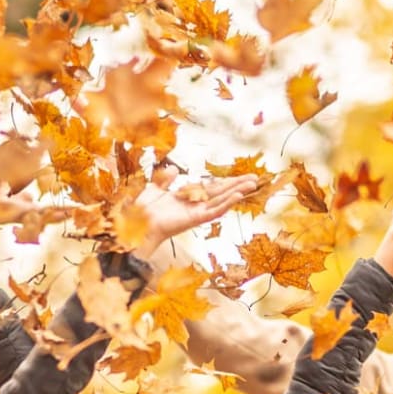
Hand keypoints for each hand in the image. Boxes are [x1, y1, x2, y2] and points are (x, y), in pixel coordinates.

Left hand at [131, 168, 259, 261]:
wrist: (136, 224)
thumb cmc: (142, 210)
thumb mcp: (154, 188)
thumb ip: (164, 179)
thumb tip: (173, 169)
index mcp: (187, 198)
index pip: (211, 187)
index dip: (226, 181)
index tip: (240, 176)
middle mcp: (195, 205)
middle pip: (221, 193)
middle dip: (238, 185)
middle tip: (256, 179)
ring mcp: (196, 213)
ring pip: (222, 200)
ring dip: (237, 192)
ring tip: (253, 184)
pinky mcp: (195, 219)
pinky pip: (213, 211)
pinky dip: (226, 204)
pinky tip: (237, 196)